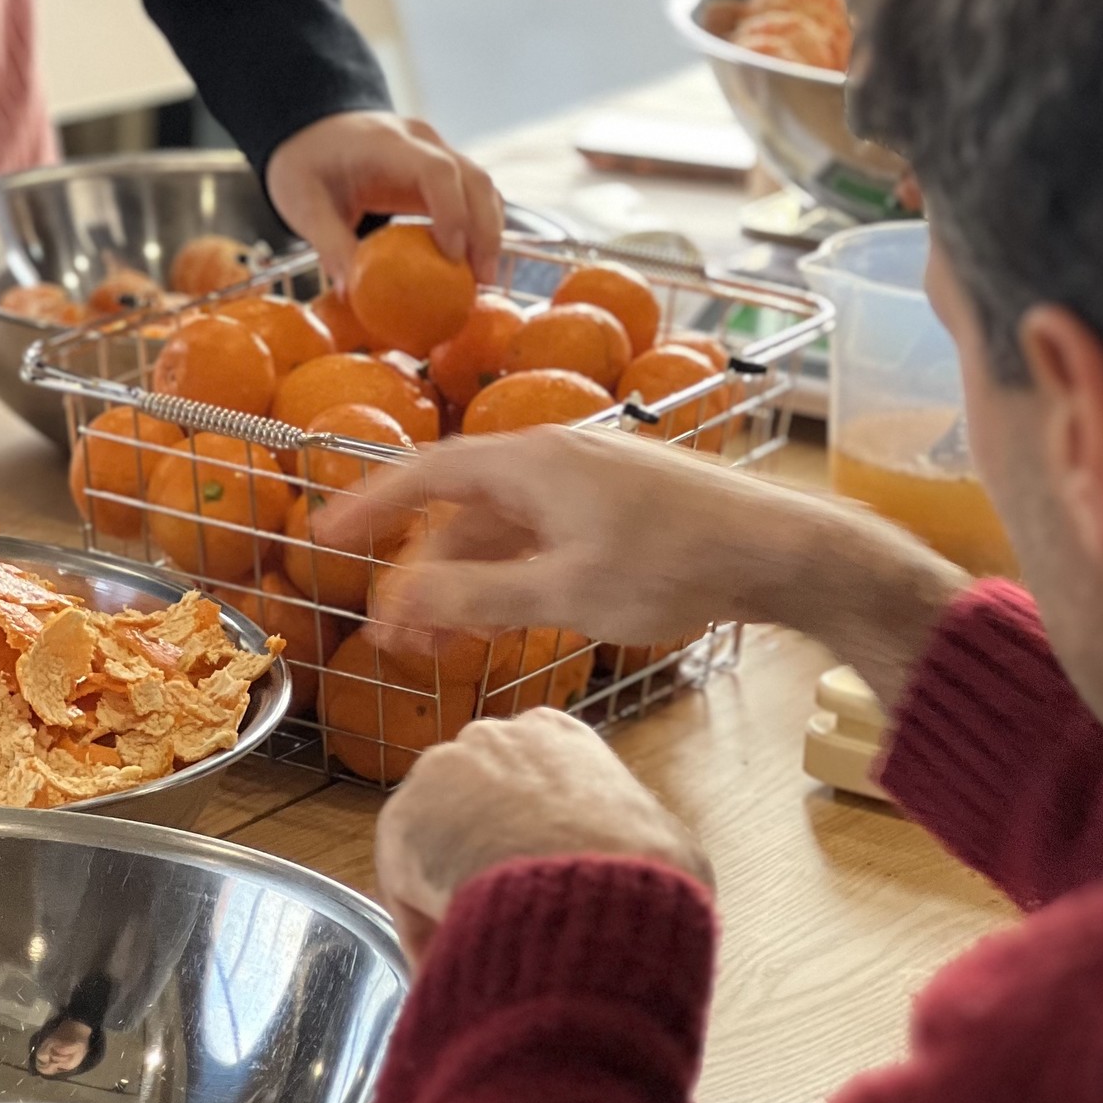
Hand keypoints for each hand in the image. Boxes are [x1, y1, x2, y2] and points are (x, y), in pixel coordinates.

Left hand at [265, 109, 504, 291]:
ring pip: (481, 185)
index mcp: (385, 143)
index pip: (437, 171)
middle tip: (481, 280)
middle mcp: (420, 141)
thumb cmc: (304, 163)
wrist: (310, 130)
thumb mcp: (302, 204)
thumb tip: (350, 293)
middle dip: (485, 230)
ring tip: (482, 279)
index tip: (452, 257)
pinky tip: (472, 262)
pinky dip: (479, 225)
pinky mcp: (440, 168)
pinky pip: (472, 193)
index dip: (453, 213)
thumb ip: (328, 244)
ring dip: (490, 230)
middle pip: (474, 178)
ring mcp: (435, 151)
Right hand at [322, 425, 967, 711]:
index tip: (323, 538)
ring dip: (463, 581)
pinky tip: (503, 620)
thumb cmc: (677, 563)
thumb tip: (404, 598)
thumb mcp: (565, 591)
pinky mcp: (614, 506)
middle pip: (458, 509)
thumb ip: (478, 595)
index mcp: (530, 461)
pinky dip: (507, 576)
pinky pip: (536, 535)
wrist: (780, 549)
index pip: (421, 475)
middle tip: (391, 635)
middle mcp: (551, 457)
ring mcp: (585, 480)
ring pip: (498, 528)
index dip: (366, 507)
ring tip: (443, 645)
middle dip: (418, 571)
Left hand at [378, 710, 711, 966]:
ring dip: (453, 891)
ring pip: (438, 845)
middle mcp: (492, 738)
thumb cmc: (643, 866)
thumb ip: (634, 840)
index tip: (539, 882)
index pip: (527, 782)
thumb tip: (636, 874)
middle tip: (507, 915)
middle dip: (485, 856)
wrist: (593, 888)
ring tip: (483, 946)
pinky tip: (459, 959)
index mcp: (556, 734)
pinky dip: (427, 928)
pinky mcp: (399, 823)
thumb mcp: (666, 840)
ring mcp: (440, 773)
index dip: (530, 838)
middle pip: (476, 805)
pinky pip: (408, 888)